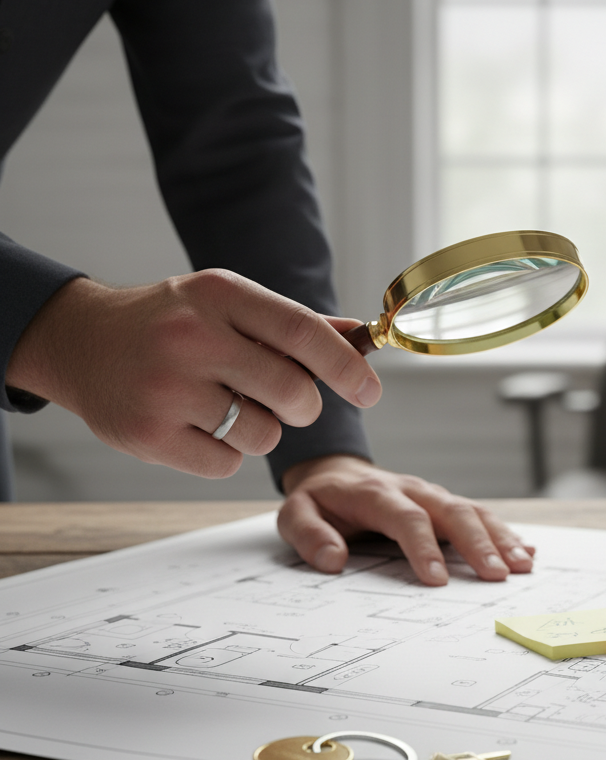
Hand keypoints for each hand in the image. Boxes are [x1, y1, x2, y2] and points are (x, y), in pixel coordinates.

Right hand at [5, 272, 381, 476]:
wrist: (81, 342)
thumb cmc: (171, 323)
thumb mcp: (227, 304)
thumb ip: (293, 324)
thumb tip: (361, 337)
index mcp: (219, 295)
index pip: (304, 333)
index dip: (346, 367)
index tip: (369, 391)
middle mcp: (192, 338)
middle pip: (293, 394)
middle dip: (304, 407)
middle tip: (287, 401)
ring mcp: (167, 389)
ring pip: (264, 435)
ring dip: (260, 430)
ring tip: (226, 407)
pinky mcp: (149, 435)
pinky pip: (228, 464)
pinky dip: (225, 453)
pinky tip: (197, 426)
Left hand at [279, 454, 535, 584]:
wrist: (337, 474)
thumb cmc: (320, 501)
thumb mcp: (296, 514)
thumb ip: (309, 535)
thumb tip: (332, 560)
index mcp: (376, 493)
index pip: (405, 518)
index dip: (422, 547)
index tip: (437, 580)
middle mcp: (413, 490)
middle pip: (452, 511)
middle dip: (477, 543)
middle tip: (497, 575)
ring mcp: (434, 496)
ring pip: (473, 511)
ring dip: (500, 538)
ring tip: (522, 565)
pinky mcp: (446, 505)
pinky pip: (480, 515)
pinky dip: (505, 533)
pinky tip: (527, 551)